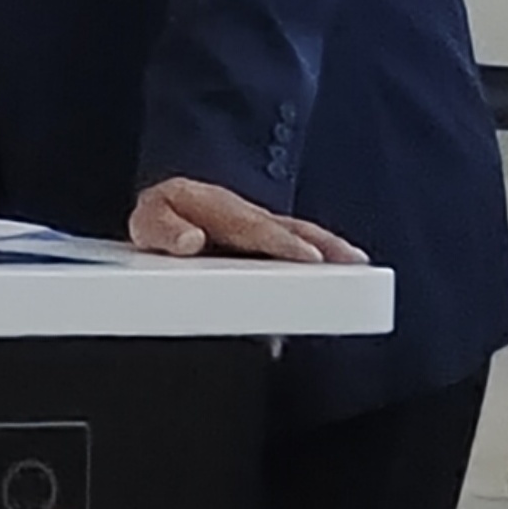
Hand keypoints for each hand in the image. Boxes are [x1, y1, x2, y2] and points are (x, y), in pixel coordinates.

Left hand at [129, 176, 367, 264]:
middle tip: (351, 262)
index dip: (282, 242)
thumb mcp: (148, 220)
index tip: (307, 255)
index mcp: (218, 209)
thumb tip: (190, 241)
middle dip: (322, 245)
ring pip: (303, 237)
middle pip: (291, 230)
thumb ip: (162, 230)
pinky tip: (335, 299)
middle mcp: (248, 217)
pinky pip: (299, 252)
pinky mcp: (271, 247)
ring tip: (359, 270)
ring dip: (332, 252)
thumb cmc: (163, 217)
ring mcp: (263, 229)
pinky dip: (322, 267)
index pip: (254, 227)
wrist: (170, 209)